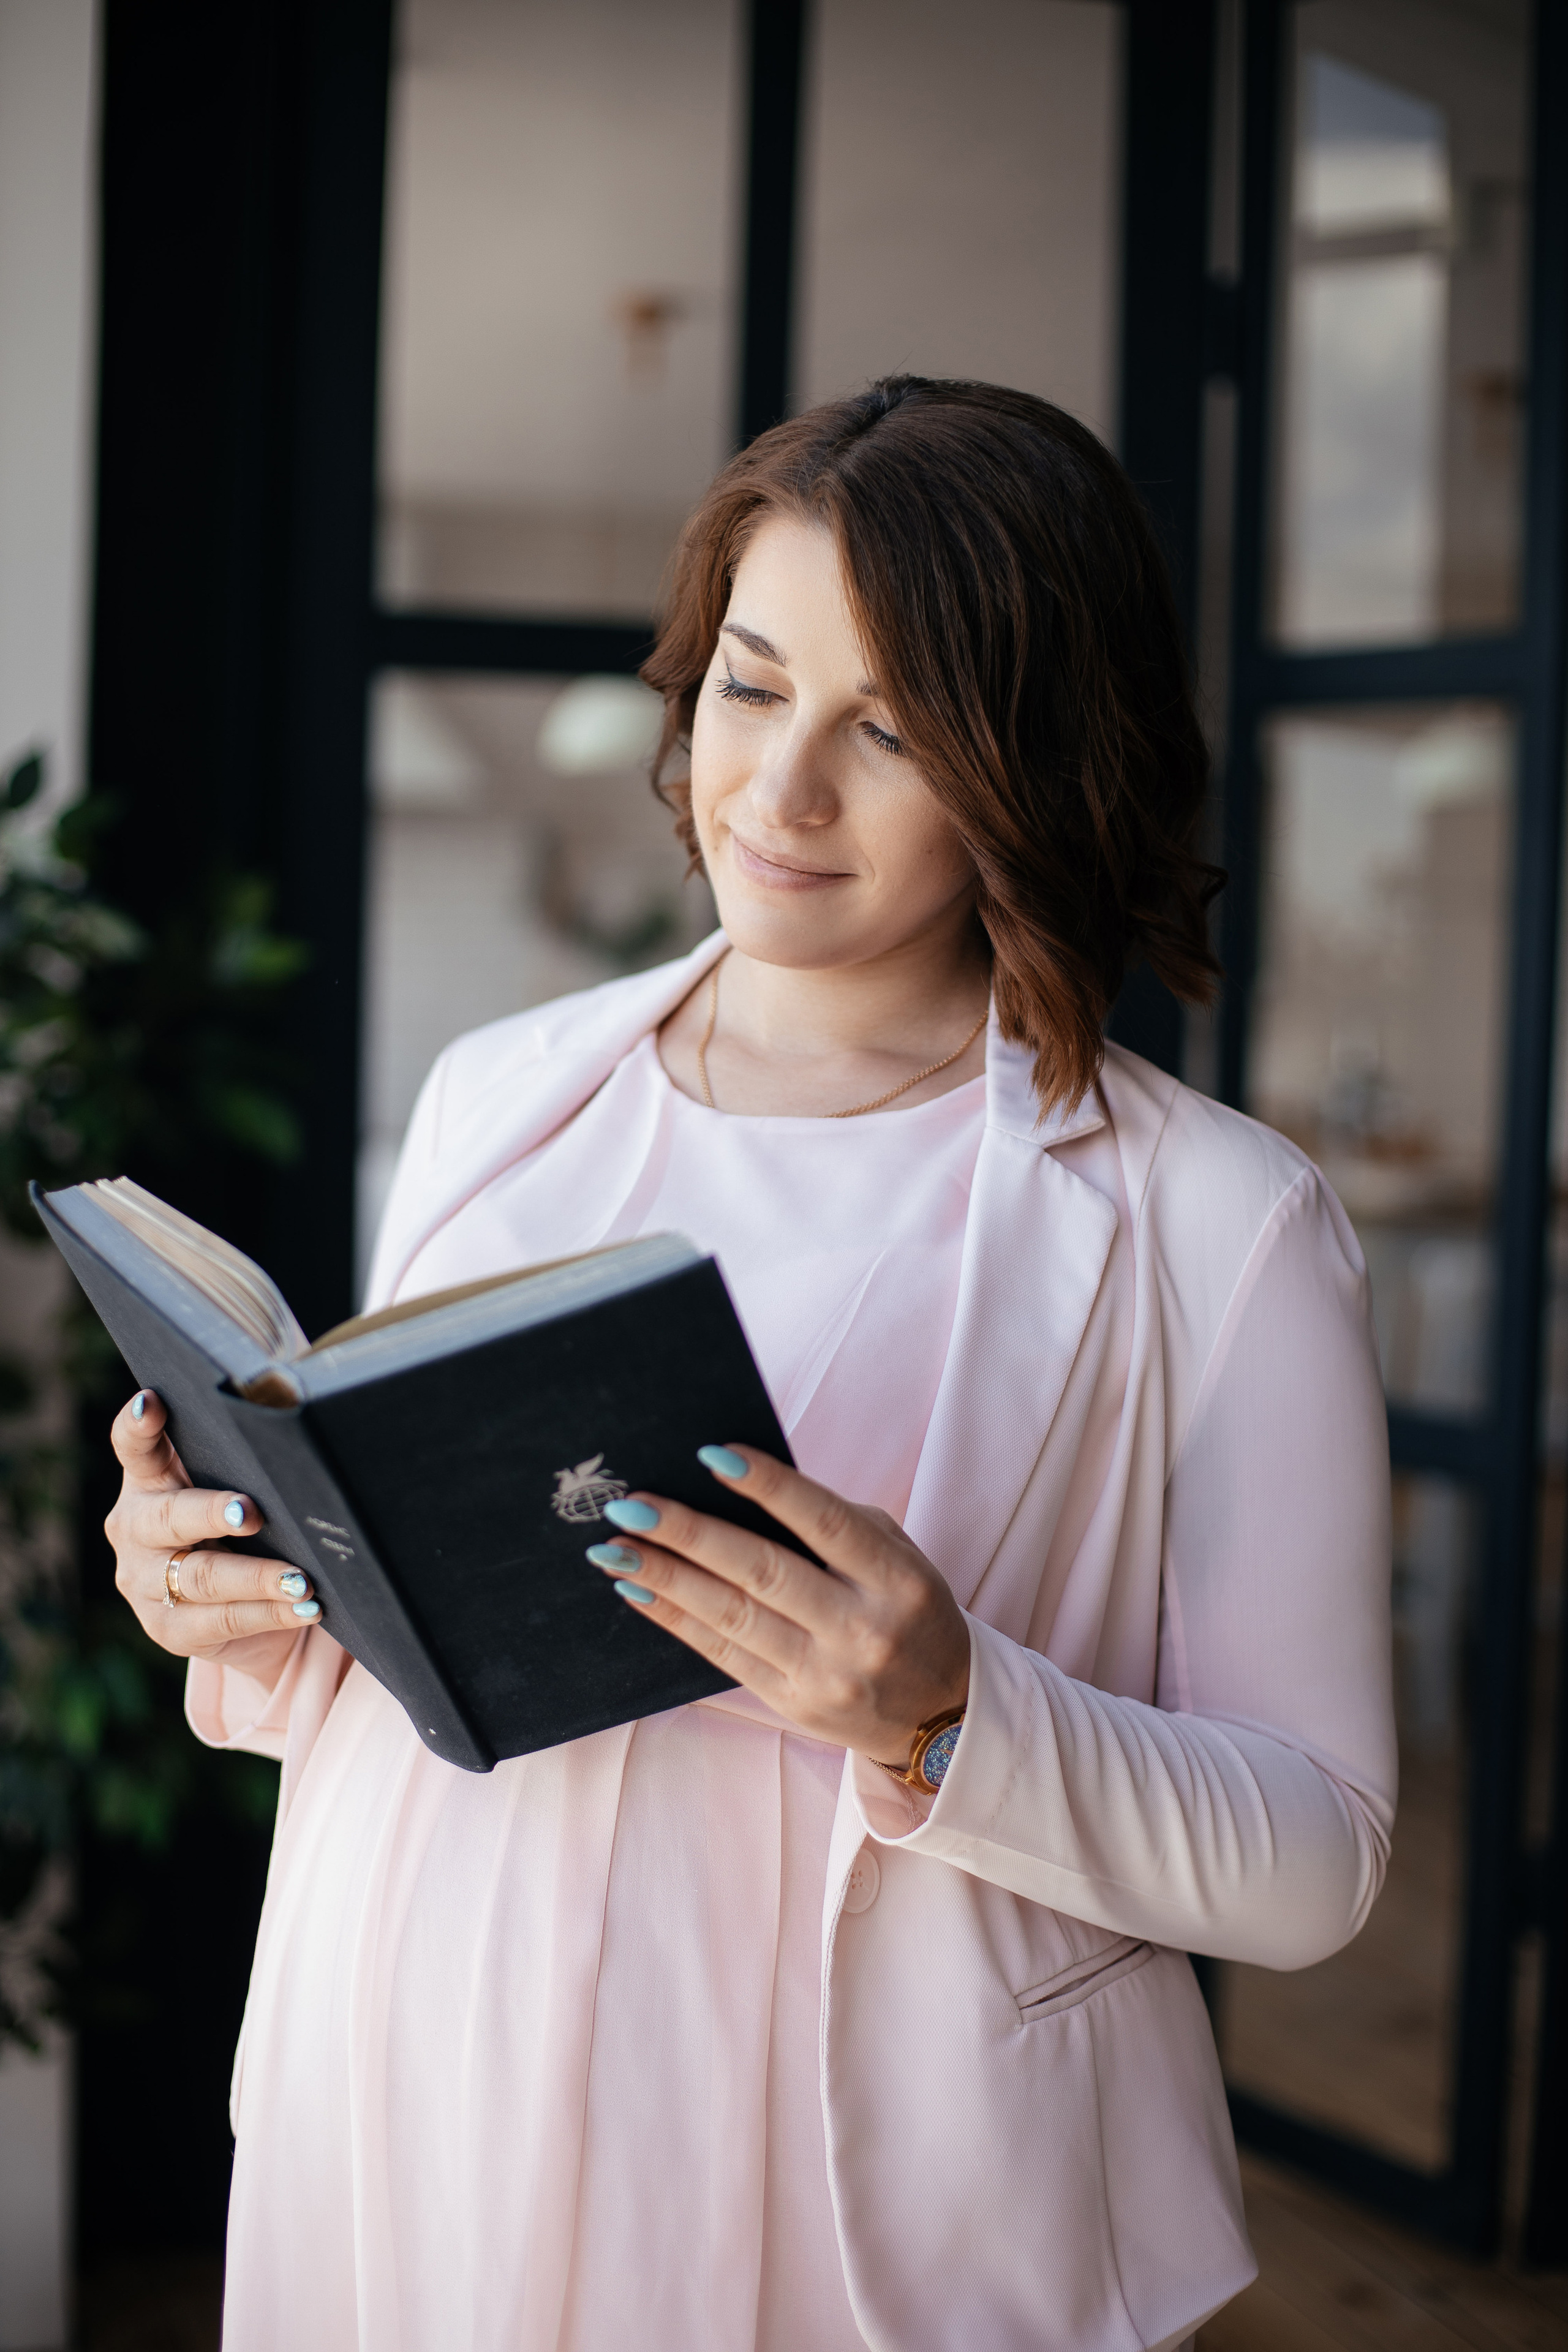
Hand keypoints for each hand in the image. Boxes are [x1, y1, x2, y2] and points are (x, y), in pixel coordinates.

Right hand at [104, 1390, 318, 1665]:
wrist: (245, 1610)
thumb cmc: (246, 1528)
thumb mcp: (239, 1490)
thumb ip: (246, 1464)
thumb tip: (298, 1433)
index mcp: (150, 1481)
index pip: (135, 1448)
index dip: (139, 1426)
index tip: (153, 1403)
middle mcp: (136, 1528)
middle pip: (170, 1516)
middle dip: (211, 1512)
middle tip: (251, 1511)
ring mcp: (145, 1582)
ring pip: (203, 1577)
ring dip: (257, 1576)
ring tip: (301, 1577)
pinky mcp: (168, 1629)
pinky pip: (223, 1621)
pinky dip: (270, 1613)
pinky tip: (305, 1606)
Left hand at [586, 1446, 968, 1764]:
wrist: (943, 1718)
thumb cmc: (909, 1613)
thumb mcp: (899, 1560)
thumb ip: (837, 1524)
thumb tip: (745, 1487)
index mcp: (897, 1580)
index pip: (825, 1523)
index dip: (768, 1486)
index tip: (711, 1455)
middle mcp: (862, 1629)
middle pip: (763, 1571)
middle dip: (690, 1534)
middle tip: (631, 1504)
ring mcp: (826, 1674)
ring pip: (732, 1617)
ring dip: (666, 1578)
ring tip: (613, 1547)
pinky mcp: (795, 1706)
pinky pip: (722, 1656)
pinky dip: (676, 1620)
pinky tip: (637, 1590)